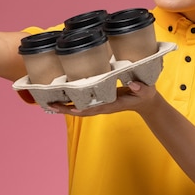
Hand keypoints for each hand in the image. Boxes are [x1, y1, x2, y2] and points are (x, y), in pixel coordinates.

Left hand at [46, 81, 160, 116]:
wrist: (145, 102)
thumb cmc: (145, 95)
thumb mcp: (146, 91)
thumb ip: (140, 88)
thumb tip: (132, 84)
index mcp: (112, 104)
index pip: (95, 107)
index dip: (83, 108)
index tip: (71, 108)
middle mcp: (103, 106)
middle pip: (82, 110)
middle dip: (66, 109)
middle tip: (50, 105)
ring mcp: (100, 105)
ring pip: (79, 109)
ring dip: (64, 107)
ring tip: (49, 103)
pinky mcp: (99, 101)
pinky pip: (82, 104)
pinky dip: (70, 103)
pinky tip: (61, 100)